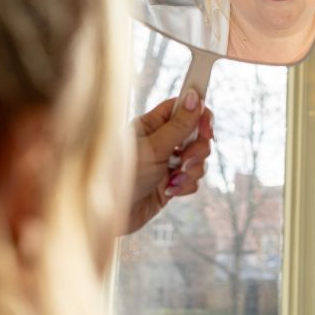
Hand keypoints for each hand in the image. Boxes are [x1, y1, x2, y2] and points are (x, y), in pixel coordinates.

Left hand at [126, 89, 212, 233]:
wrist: (106, 218)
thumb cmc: (119, 177)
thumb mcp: (154, 148)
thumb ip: (179, 124)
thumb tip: (194, 96)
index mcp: (152, 124)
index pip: (184, 107)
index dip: (200, 115)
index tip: (207, 130)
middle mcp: (162, 140)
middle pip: (197, 133)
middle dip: (197, 149)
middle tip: (185, 160)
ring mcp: (167, 162)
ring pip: (198, 158)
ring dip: (191, 170)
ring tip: (172, 180)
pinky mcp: (171, 182)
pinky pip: (193, 178)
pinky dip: (185, 185)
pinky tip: (170, 191)